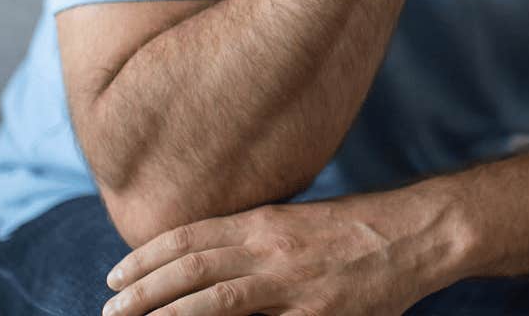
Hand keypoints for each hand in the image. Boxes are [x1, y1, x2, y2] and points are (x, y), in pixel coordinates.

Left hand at [101, 197, 449, 315]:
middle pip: (190, 270)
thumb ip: (255, 239)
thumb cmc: (359, 228)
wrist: (420, 233)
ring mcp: (294, 287)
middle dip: (141, 293)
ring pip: (214, 303)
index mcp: (267, 222)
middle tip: (108, 311)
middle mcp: (273, 250)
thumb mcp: (299, 222)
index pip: (190, 238)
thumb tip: (206, 261)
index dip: (146, 257)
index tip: (114, 276)